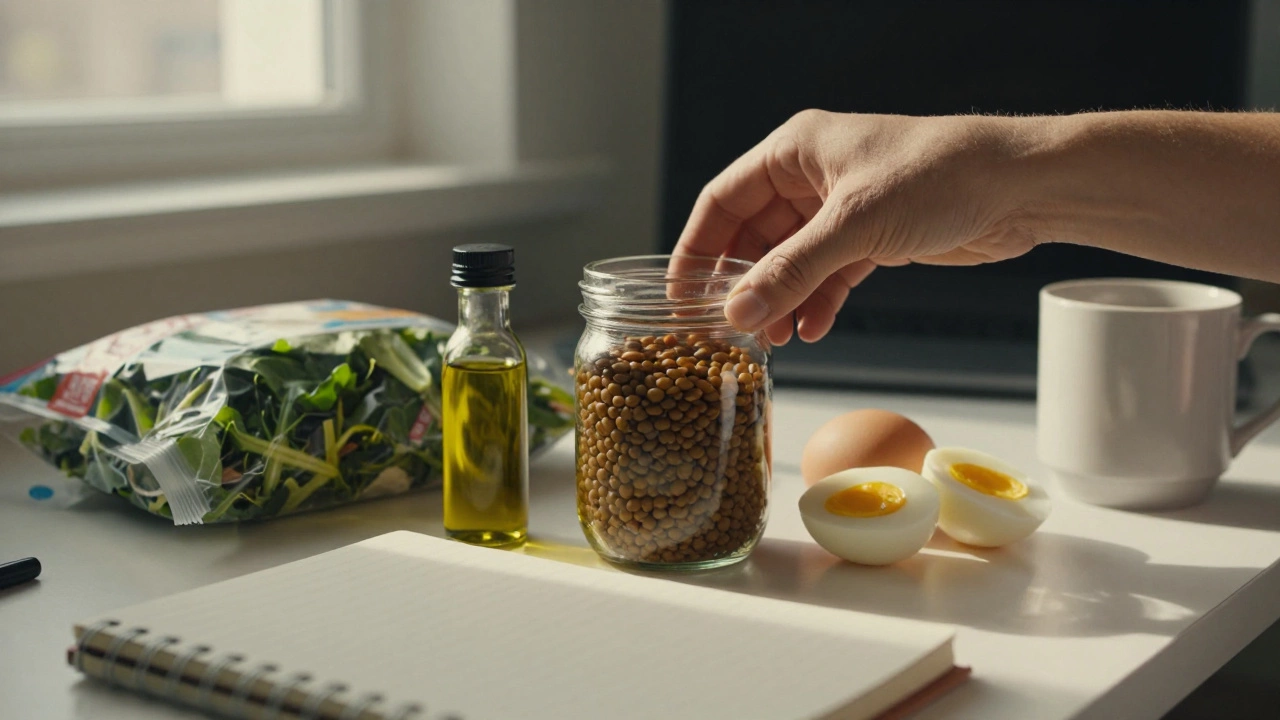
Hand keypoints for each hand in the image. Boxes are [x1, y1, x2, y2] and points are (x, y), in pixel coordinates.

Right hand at [673, 110, 1039, 344]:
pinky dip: (816, 303)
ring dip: (779, 301)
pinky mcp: (872, 238)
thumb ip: (792, 270)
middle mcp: (812, 176)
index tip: (680, 295)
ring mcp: (841, 210)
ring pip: (790, 262)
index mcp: (795, 150)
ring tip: (771, 341)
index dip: (697, 248)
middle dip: (741, 284)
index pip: (723, 200)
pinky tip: (811, 330)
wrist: (1022, 187)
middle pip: (753, 236)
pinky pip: (827, 276)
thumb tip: (737, 311)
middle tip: (726, 330)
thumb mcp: (855, 224)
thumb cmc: (942, 174)